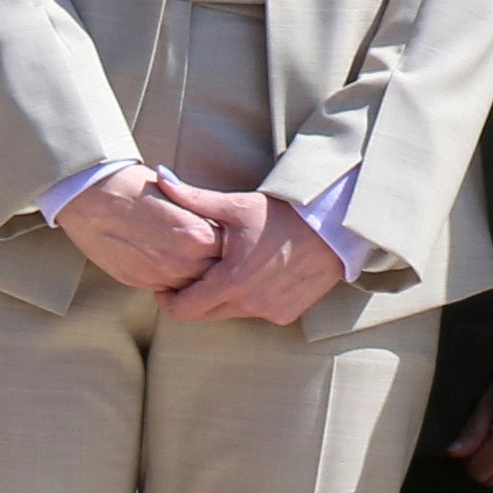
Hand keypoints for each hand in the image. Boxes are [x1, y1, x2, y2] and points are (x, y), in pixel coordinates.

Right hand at [54, 165, 222, 293]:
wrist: (90, 196)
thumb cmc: (132, 186)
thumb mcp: (175, 199)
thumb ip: (197, 219)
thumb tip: (213, 232)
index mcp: (195, 234)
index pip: (226, 250)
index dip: (226, 244)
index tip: (224, 238)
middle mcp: (181, 260)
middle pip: (212, 274)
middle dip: (212, 265)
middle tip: (211, 253)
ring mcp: (158, 275)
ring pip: (189, 287)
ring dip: (192, 277)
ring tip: (186, 258)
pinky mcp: (138, 281)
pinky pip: (165, 289)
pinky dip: (170, 280)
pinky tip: (165, 262)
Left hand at [157, 180, 353, 325]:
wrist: (332, 228)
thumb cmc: (282, 214)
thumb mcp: (236, 205)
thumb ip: (193, 198)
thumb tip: (160, 178)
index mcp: (230, 281)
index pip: (184, 308)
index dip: (168, 300)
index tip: (165, 288)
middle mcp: (248, 304)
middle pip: (205, 314)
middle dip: (193, 299)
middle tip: (190, 278)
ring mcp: (268, 312)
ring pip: (231, 313)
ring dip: (223, 298)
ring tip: (225, 271)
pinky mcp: (285, 315)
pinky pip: (257, 313)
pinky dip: (251, 300)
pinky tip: (256, 276)